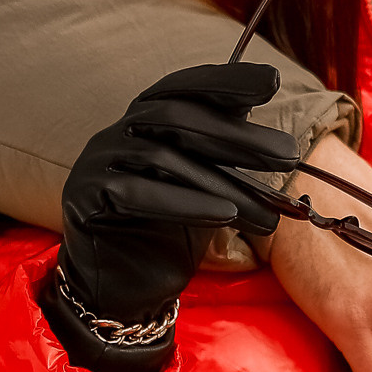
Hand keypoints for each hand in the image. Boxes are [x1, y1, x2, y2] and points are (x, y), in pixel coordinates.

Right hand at [45, 63, 303, 368]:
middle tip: (288, 154)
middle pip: (177, 118)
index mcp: (145, 121)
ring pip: (162, 157)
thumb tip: (277, 132)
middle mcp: (117, 132)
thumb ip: (227, 154)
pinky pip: (136, 193)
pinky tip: (225, 216)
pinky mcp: (83, 197)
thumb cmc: (172, 233)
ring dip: (222, 182)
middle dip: (237, 135)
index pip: (183, 88)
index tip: (272, 81)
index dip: (225, 81)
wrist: (131, 291)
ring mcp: (96, 162)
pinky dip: (185, 204)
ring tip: (265, 208)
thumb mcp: (209, 187)